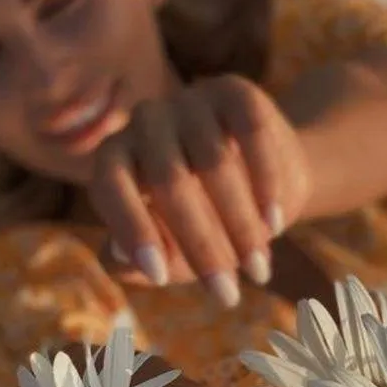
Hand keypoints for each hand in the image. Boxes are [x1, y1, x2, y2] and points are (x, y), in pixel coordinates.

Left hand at [89, 75, 312, 305]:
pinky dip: (265, 182)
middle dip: (201, 245)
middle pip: (169, 181)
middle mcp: (144, 120)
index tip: (160, 276)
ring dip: (240, 224)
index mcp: (114, 156)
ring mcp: (189, 99)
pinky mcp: (234, 91)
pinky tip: (275, 223)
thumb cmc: (202, 225)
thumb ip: (138, 261)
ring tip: (258, 270)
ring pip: (214, 162)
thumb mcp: (169, 250)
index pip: (111, 186)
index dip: (133, 229)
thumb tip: (120, 259)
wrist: (263, 184)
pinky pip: (251, 133)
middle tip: (227, 296)